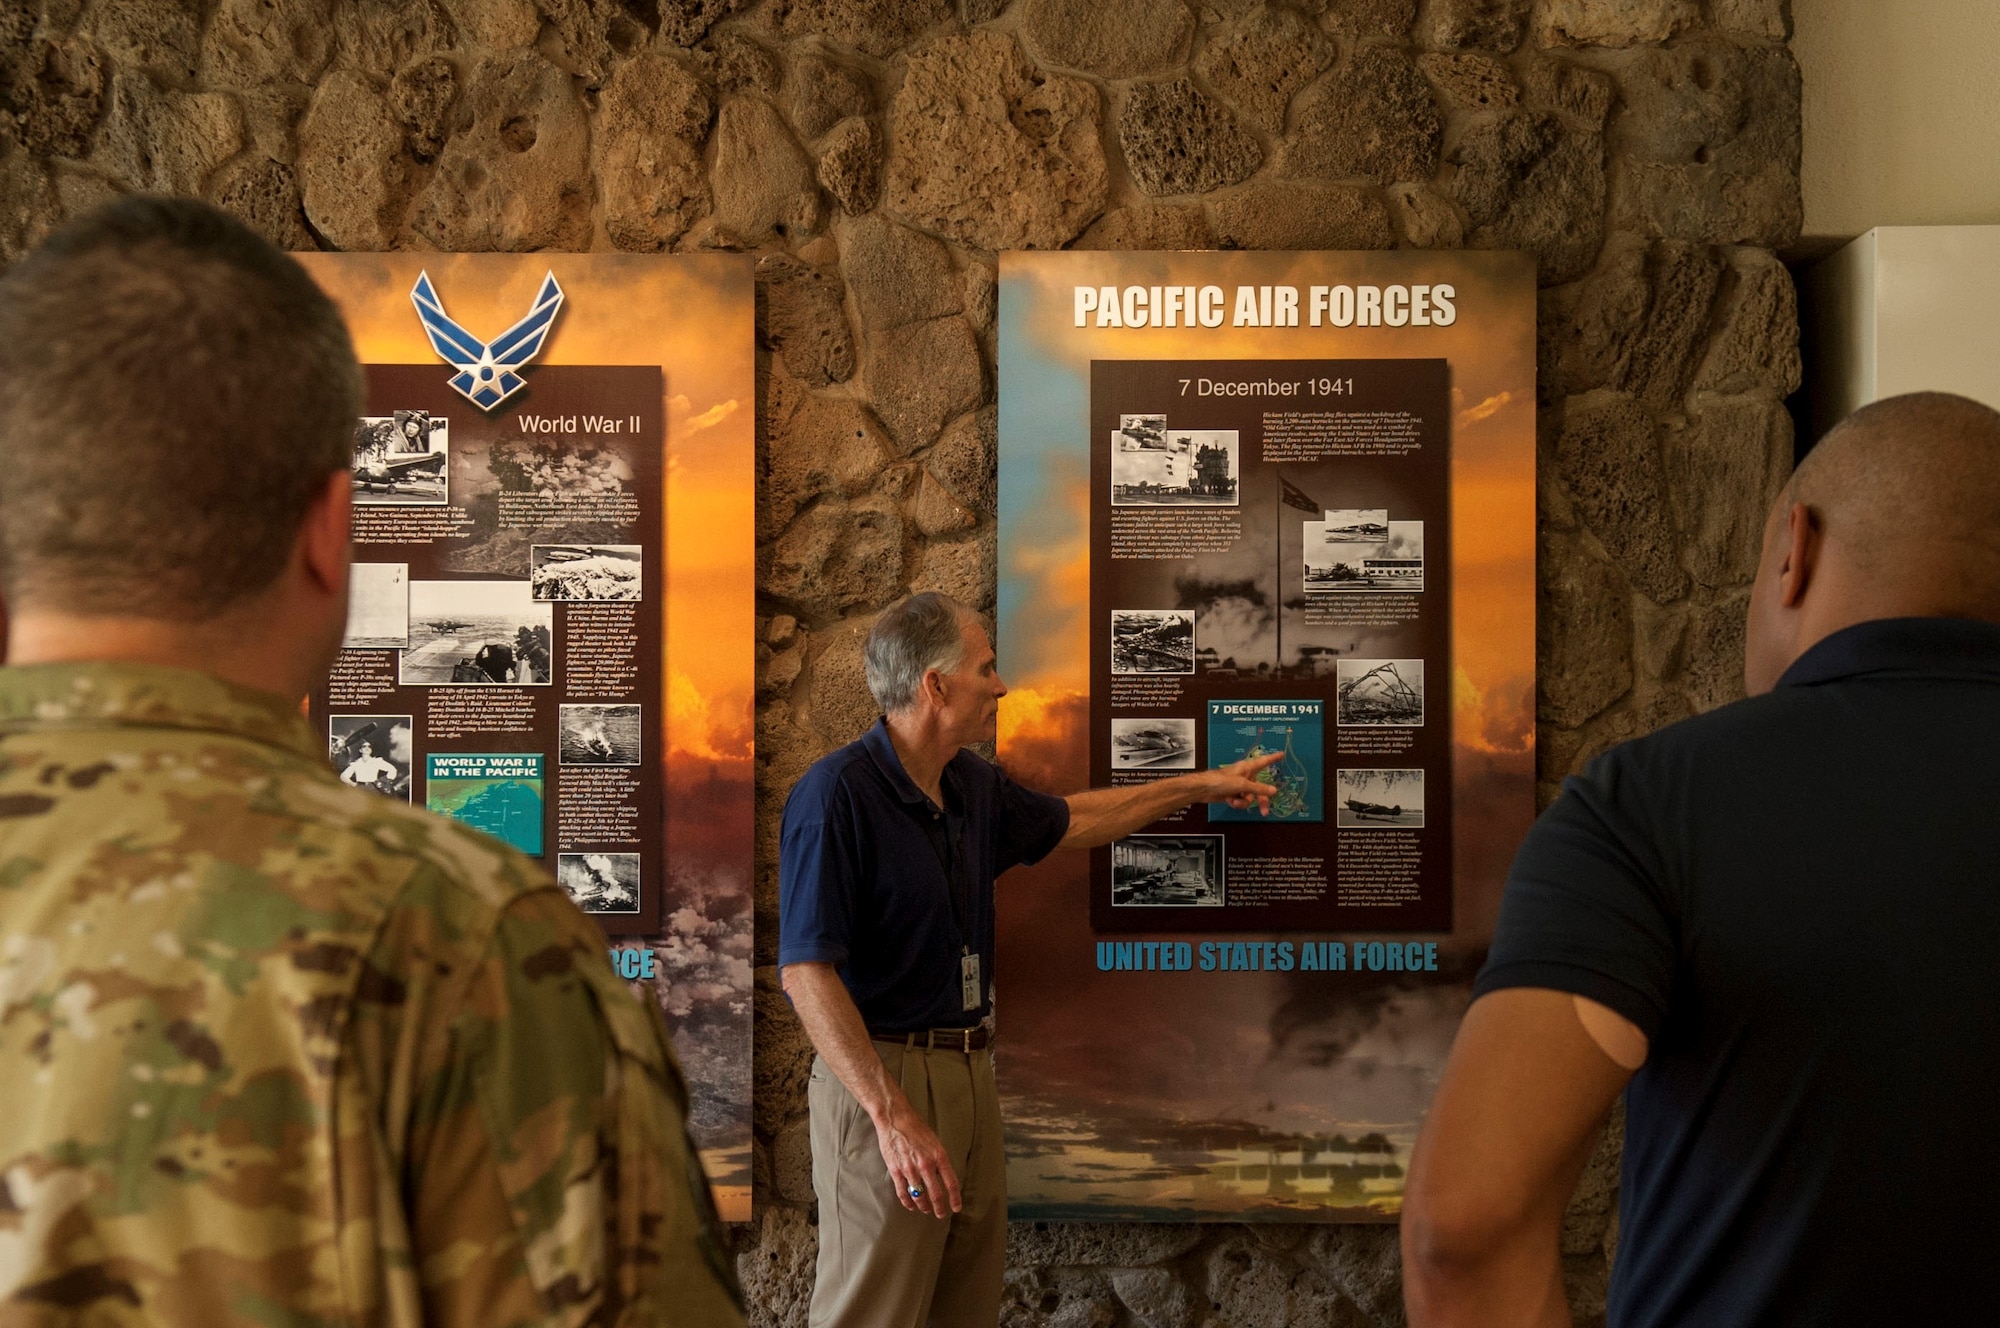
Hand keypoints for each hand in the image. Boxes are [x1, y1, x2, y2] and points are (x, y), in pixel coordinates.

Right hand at [872, 1094, 961, 1219]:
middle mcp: (926, 1164)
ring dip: (924, 1206)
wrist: (895, 1119)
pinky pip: (903, 1193)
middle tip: (940, 1214)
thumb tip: (943, 1177)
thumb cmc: (916, 1128)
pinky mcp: (896, 1171)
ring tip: (926, 1209)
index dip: (955, 1198)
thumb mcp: (934, 1142)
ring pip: (919, 1196)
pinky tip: (911, 1206)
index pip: (951, 1182)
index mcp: (939, 1156)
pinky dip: (908, 1202)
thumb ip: (939, 1160)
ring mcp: (910, 1169)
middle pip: (936, 1194)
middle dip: (939, 1208)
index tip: (956, 1207)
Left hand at [1208, 750, 1285, 814]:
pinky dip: (1236, 802)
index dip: (1273, 758)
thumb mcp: (1243, 785)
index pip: (1264, 761)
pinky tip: (1229, 801)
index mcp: (1248, 767)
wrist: (1205, 789)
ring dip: (1243, 801)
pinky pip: (1241, 800)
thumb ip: (1259, 788)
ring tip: (1235, 800)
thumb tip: (1274, 790)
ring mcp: (1239, 785)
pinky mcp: (1233, 793)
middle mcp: (1246, 776)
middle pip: (1259, 788)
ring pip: (1250, 797)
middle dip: (1260, 800)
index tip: (1282, 754)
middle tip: (1264, 812)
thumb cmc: (1223, 781)